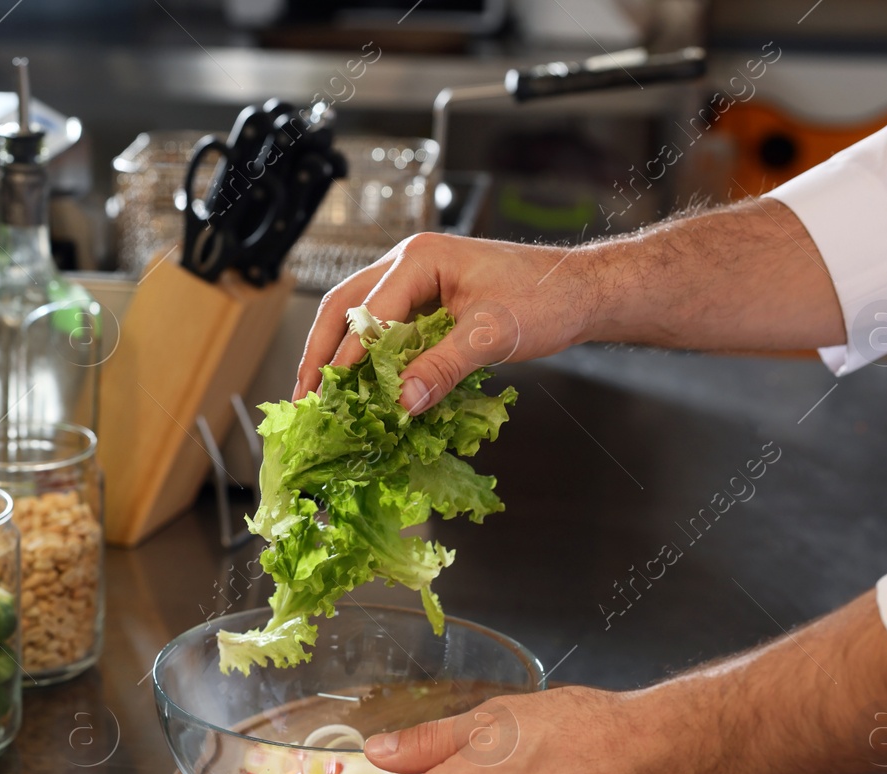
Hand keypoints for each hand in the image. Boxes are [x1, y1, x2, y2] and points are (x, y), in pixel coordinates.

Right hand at [292, 233, 590, 412]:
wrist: (581, 291)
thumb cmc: (545, 298)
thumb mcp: (492, 335)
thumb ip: (444, 367)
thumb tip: (401, 402)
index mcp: (419, 258)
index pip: (368, 310)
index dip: (347, 356)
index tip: (331, 395)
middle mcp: (408, 264)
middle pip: (344, 307)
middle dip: (321, 353)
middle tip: (305, 397)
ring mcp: (415, 282)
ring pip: (358, 317)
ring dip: (337, 355)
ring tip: (320, 395)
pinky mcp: (427, 304)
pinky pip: (384, 329)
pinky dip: (366, 358)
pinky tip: (360, 387)